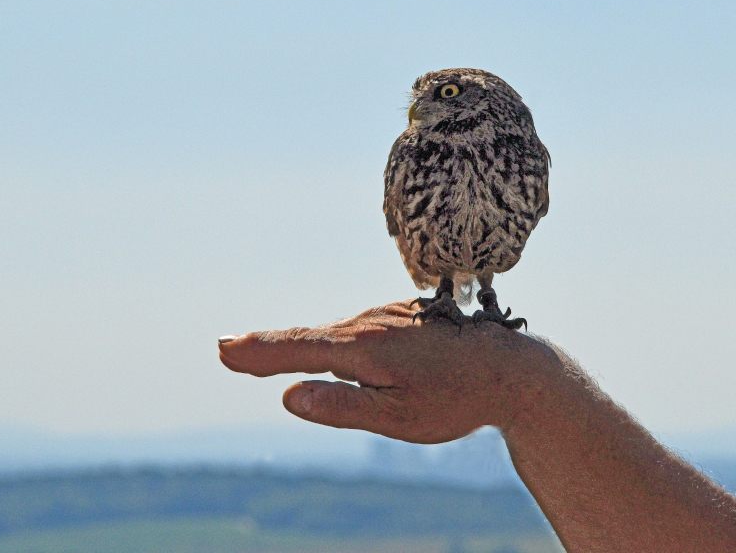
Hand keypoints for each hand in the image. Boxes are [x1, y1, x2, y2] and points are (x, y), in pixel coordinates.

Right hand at [218, 300, 558, 443]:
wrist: (512, 367)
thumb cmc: (457, 398)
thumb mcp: (399, 416)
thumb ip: (342, 406)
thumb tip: (288, 397)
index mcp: (364, 348)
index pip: (297, 350)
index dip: (258, 353)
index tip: (224, 351)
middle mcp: (369, 325)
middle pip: (307, 338)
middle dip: (265, 346)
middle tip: (225, 349)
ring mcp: (385, 319)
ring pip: (332, 337)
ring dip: (296, 345)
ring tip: (257, 352)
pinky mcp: (400, 320)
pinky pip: (355, 334)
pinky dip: (329, 343)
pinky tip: (326, 354)